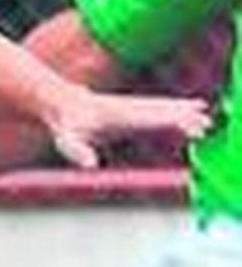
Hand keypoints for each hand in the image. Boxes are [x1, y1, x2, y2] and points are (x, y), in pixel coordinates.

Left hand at [44, 88, 210, 168]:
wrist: (59, 102)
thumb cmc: (64, 123)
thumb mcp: (66, 139)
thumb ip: (77, 151)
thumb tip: (89, 164)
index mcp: (118, 116)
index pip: (151, 119)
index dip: (170, 122)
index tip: (188, 126)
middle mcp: (128, 109)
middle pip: (161, 111)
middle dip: (183, 116)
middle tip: (206, 122)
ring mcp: (130, 108)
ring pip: (162, 108)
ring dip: (183, 111)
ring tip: (205, 113)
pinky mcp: (130, 111)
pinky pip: (156, 111)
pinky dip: (174, 111)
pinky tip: (189, 112)